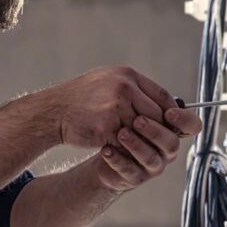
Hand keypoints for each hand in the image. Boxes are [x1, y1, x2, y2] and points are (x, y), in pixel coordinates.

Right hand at [49, 67, 199, 148]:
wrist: (53, 111)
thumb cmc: (81, 98)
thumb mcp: (109, 82)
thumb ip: (134, 89)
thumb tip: (161, 102)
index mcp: (127, 76)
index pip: (161, 94)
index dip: (170, 111)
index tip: (173, 122)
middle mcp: (124, 88)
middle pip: (156, 114)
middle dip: (157, 129)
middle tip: (156, 139)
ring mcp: (116, 107)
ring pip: (143, 130)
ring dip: (141, 140)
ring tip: (138, 145)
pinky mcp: (106, 126)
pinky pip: (126, 142)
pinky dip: (127, 148)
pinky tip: (124, 150)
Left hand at [94, 111, 198, 191]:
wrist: (105, 150)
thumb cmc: (125, 126)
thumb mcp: (137, 109)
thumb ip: (148, 101)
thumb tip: (148, 89)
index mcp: (172, 131)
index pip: (192, 126)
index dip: (184, 120)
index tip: (169, 113)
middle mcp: (166, 150)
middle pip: (170, 143)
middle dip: (155, 131)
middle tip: (138, 120)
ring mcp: (152, 165)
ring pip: (150, 158)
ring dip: (136, 144)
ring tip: (121, 133)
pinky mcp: (135, 177)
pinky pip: (129, 170)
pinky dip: (117, 159)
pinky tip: (106, 149)